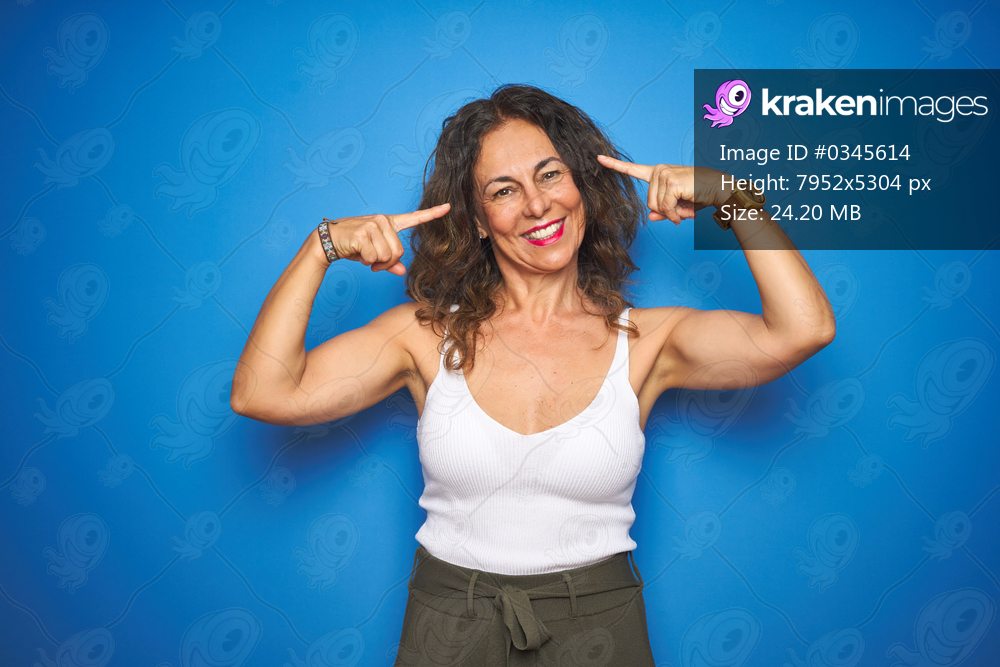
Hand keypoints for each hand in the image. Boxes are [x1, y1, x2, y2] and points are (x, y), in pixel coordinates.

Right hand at [324, 203, 450, 274]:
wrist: (327, 240)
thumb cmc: (352, 246)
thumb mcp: (373, 253)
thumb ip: (389, 261)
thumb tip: (401, 270)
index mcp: (389, 223)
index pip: (414, 218)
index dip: (432, 214)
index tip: (448, 207)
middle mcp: (383, 220)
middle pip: (399, 252)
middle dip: (385, 262)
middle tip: (371, 260)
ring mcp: (373, 225)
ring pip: (387, 257)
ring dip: (374, 263)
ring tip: (362, 254)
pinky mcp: (364, 233)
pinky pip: (374, 258)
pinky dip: (366, 261)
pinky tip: (356, 252)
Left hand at [597, 156, 723, 224]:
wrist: (719, 189)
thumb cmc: (700, 195)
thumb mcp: (677, 206)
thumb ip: (662, 210)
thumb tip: (651, 216)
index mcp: (658, 173)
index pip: (633, 169)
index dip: (615, 165)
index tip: (599, 158)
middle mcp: (659, 170)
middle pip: (648, 202)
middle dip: (666, 212)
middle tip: (681, 211)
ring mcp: (664, 174)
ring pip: (656, 206)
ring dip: (672, 214)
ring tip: (686, 209)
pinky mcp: (670, 182)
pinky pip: (665, 207)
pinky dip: (675, 214)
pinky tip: (686, 211)